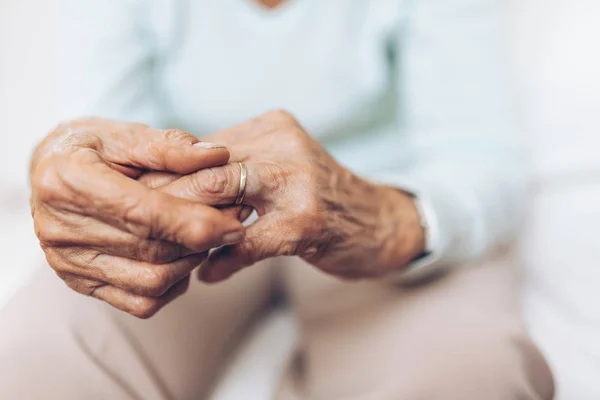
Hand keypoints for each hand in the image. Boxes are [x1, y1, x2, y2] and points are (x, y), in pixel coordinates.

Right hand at [30, 119, 245, 317]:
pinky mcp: (78, 283)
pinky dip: (172, 286)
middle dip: (202, 242)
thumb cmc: (89, 147)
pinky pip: (139, 302)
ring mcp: (66, 262)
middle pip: (151, 250)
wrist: (49, 171)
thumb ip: (169, 146)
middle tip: (232, 224)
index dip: (194, 223)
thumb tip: (217, 157)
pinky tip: (180, 259)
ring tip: (204, 237)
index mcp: (68, 181)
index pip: (142, 214)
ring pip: (151, 282)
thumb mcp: (123, 134)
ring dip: (190, 263)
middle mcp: (60, 228)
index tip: (234, 225)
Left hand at [159, 110, 424, 281]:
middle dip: (166, 199)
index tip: (133, 200)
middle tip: (137, 229)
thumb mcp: (279, 169)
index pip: (202, 148)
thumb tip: (169, 191)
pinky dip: (222, 261)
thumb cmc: (318, 199)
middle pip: (205, 167)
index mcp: (271, 127)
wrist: (379, 222)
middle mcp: (283, 144)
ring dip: (189, 230)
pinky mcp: (307, 220)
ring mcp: (297, 180)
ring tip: (167, 253)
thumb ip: (233, 172)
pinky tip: (210, 274)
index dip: (164, 175)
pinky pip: (247, 242)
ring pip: (220, 196)